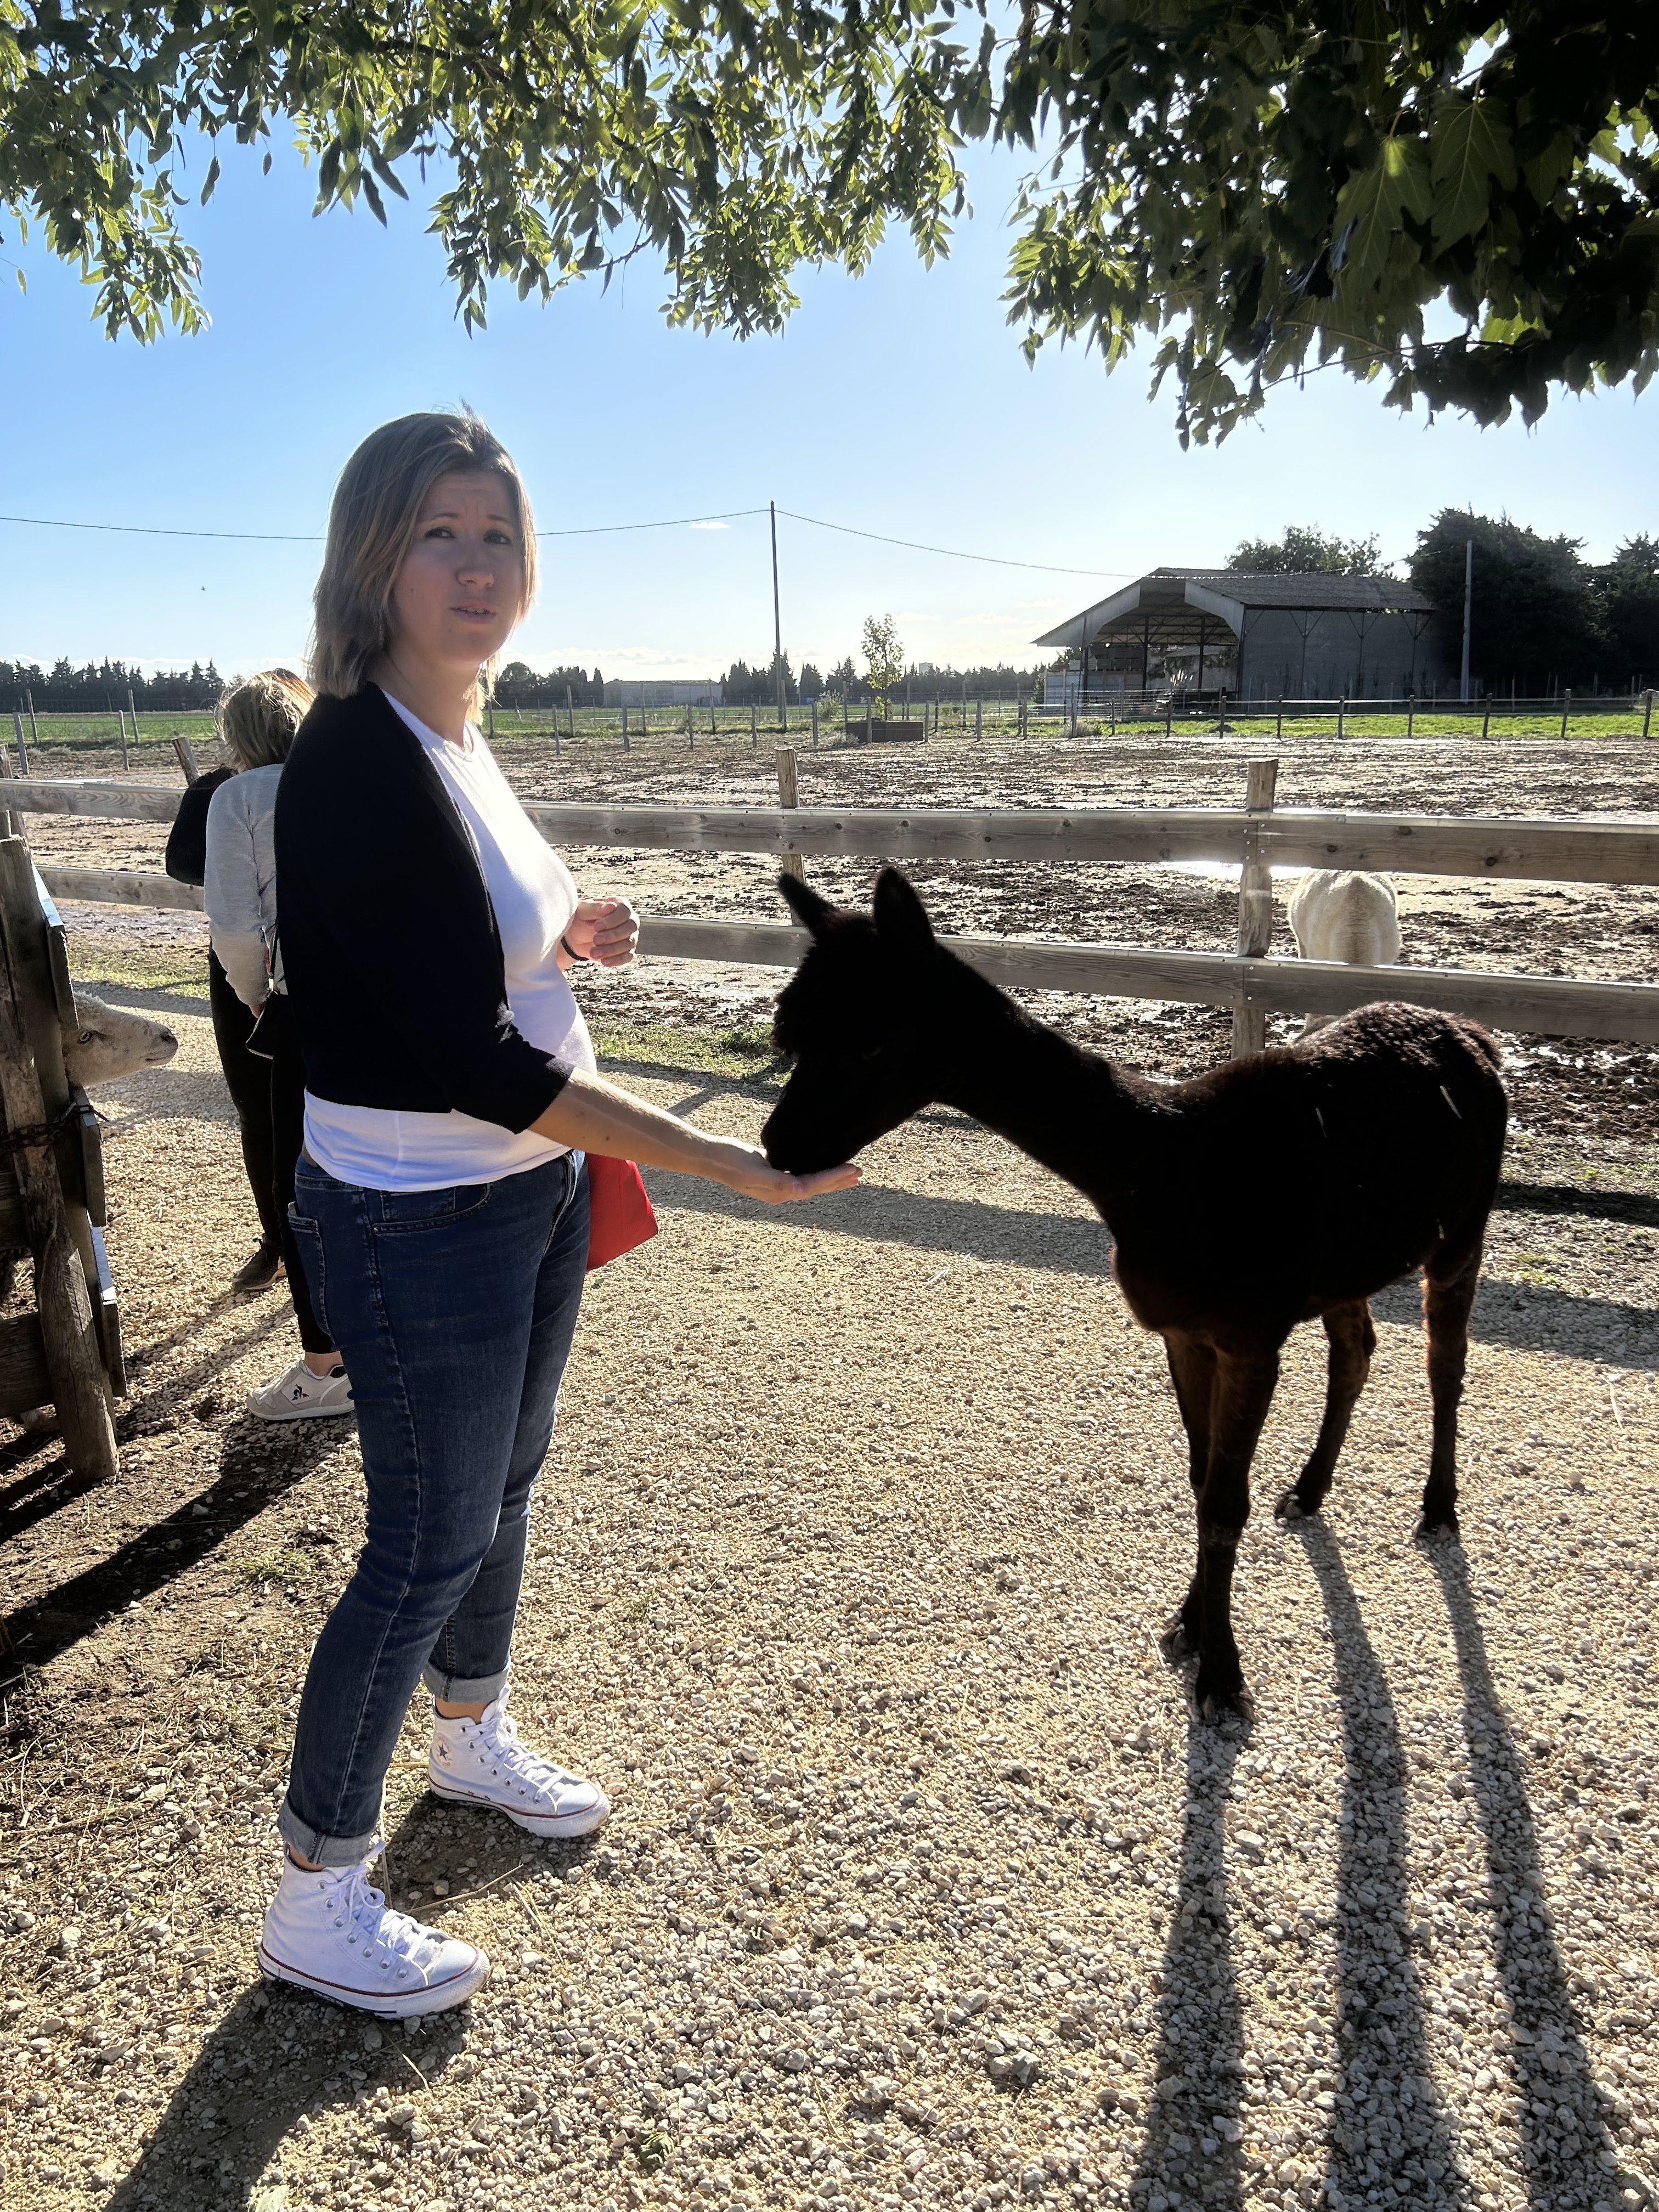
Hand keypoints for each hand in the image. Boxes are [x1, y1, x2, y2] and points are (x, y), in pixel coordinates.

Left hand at [564, 897, 638, 968]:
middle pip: (630, 927)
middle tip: (596, 940)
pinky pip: (627, 956)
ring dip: (611, 949)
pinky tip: (604, 961)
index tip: (597, 926)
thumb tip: (612, 905)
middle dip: (612, 935)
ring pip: (629, 943)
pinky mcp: (627, 950)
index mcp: (620, 905)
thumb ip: (597, 907)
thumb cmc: (581, 918)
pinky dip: (616, 960)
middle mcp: (629, 919)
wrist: (576, 936)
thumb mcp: (584, 910)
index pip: (624, 912)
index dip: (612, 920)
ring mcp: (630, 936)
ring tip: (594, 952)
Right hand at [711, 1140, 859, 1204]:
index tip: (854, 1170)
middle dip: (838, 1180)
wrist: (710, 1156)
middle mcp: (781, 1191)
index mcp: (779, 1192)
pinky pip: (801, 1172)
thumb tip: (799, 1191)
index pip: (814, 1185)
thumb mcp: (753, 1171)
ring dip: (830, 1177)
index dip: (834, 1178)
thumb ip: (776, 1181)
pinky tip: (821, 1164)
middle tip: (860, 1172)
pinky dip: (816, 1169)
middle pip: (816, 1186)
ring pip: (811, 1180)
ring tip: (849, 1173)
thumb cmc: (730, 1161)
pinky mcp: (773, 1171)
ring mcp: (777, 1182)